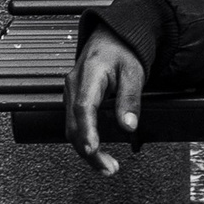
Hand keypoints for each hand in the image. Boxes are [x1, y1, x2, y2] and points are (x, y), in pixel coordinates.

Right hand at [67, 29, 145, 175]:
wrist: (112, 35)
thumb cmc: (123, 50)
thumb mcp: (134, 71)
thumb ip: (130, 99)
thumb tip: (128, 126)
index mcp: (89, 74)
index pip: (83, 108)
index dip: (87, 132)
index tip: (92, 150)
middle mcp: (73, 85)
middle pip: (74, 125)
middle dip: (89, 152)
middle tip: (109, 168)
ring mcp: (70, 92)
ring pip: (71, 128)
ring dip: (86, 149)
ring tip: (106, 165)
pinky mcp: (72, 98)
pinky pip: (74, 123)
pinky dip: (84, 138)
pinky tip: (96, 150)